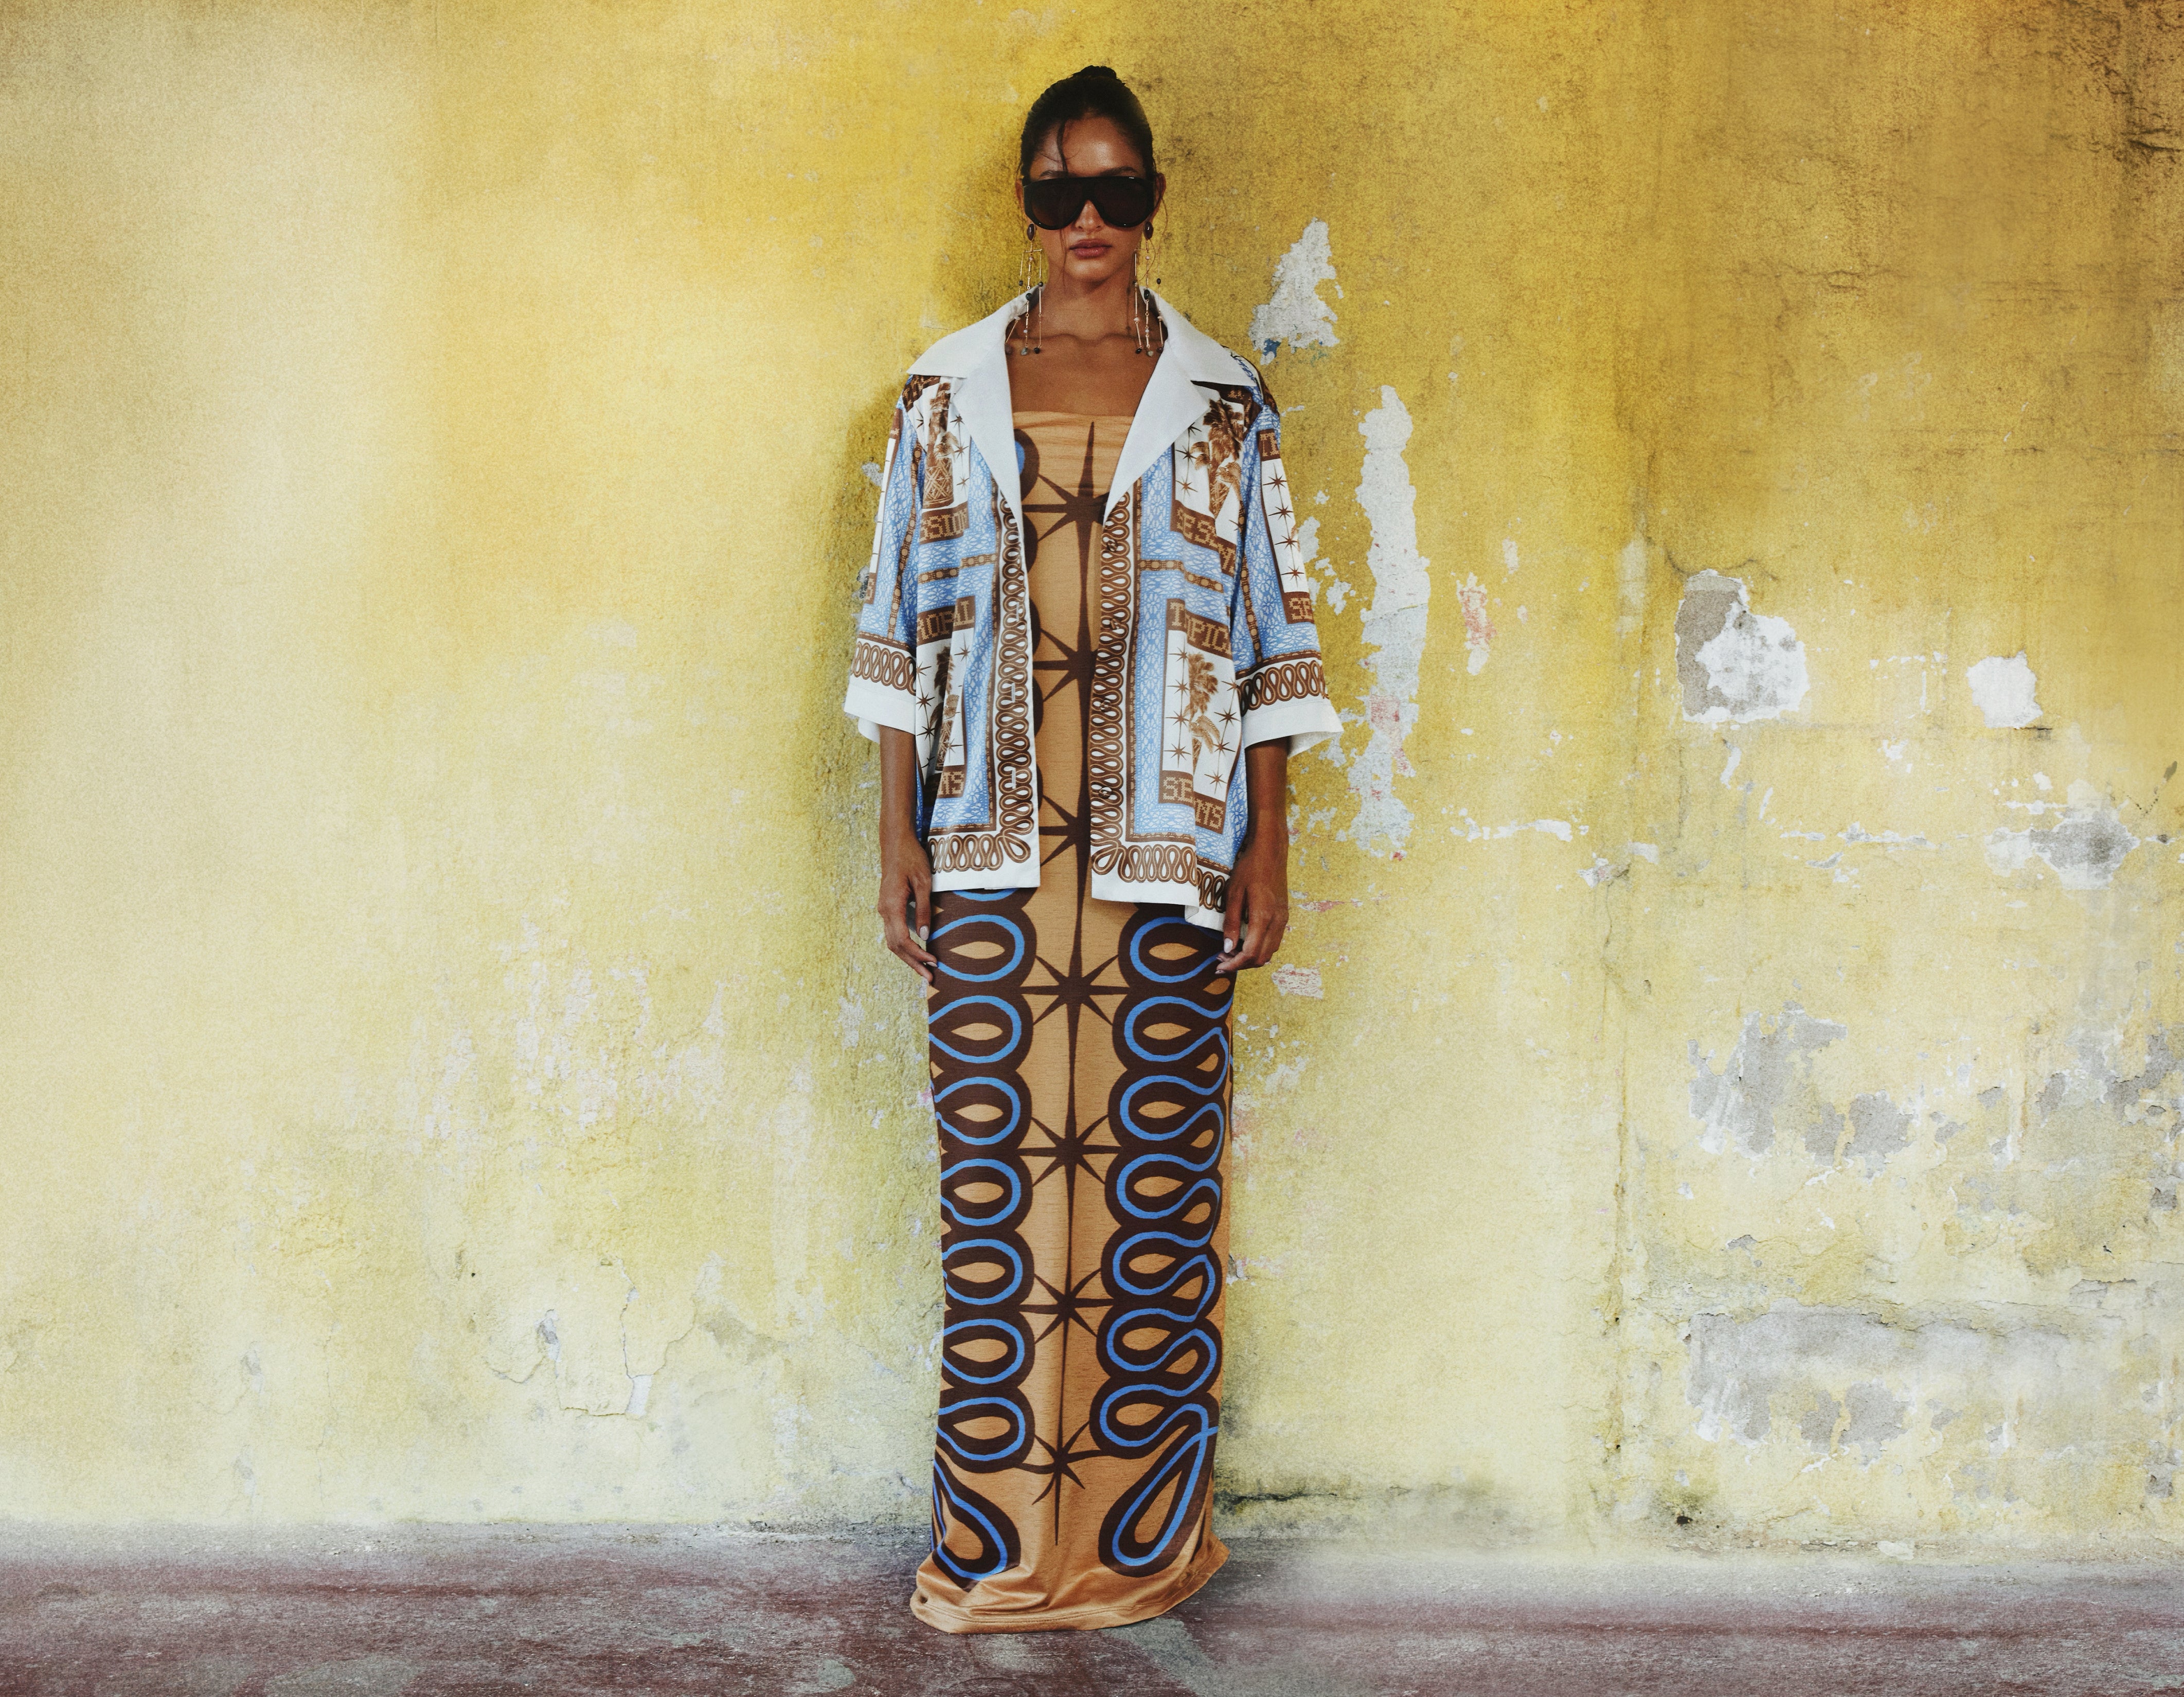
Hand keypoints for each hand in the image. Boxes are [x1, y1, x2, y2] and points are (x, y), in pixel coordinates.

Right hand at [878, 827, 936, 984]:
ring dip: (908, 957)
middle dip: (913, 964)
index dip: (918, 955)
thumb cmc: (912, 859)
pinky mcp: (887, 907)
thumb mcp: (923, 882)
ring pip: (893, 941)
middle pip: (896, 946)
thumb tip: (926, 936)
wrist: (895, 843)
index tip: (934, 963)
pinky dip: (905, 945)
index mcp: (892, 906)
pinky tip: (917, 951)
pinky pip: (894, 932)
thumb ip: (924, 909)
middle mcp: (884, 910)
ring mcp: (883, 909)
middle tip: (930, 979)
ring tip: (925, 969)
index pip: (902, 940)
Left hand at [1214, 826, 1287, 974]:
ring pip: (1270, 952)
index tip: (1220, 966)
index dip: (1235, 964)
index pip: (1251, 953)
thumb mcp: (1233, 894)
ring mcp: (1283, 920)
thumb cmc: (1249, 869)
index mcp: (1263, 917)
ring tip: (1231, 952)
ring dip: (1251, 958)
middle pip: (1262, 957)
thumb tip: (1228, 949)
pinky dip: (1260, 949)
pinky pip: (1274, 942)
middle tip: (1221, 959)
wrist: (1271, 852)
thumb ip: (1232, 923)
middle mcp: (1277, 922)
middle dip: (1241, 964)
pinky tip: (1245, 942)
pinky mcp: (1284, 916)